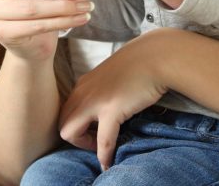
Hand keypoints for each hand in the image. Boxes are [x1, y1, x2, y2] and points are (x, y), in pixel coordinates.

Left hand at [58, 30, 170, 170]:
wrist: (157, 56)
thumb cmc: (139, 65)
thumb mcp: (111, 75)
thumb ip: (102, 89)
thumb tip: (106, 103)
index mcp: (82, 85)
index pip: (64, 112)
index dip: (76, 126)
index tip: (94, 130)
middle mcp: (83, 92)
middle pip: (61, 124)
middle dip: (76, 138)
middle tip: (96, 140)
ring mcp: (95, 101)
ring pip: (69, 133)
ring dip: (84, 145)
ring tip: (101, 148)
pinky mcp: (112, 109)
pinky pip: (102, 141)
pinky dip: (104, 155)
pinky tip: (108, 162)